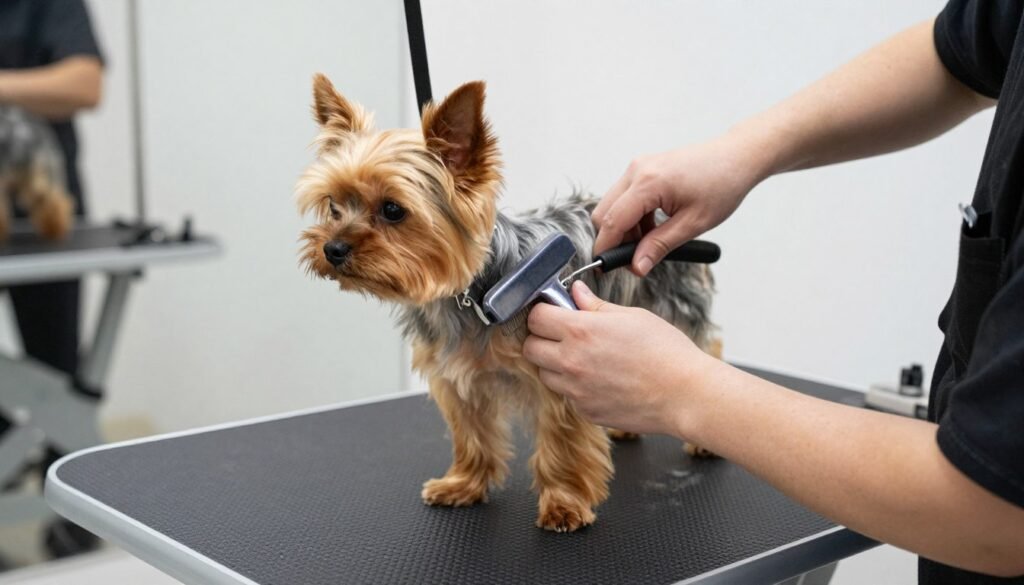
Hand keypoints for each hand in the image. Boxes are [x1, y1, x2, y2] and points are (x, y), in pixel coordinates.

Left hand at [522, 280, 715, 435]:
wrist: (685, 394)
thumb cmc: (665, 352)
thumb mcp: (631, 316)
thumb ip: (595, 306)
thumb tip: (575, 293)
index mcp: (580, 331)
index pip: (536, 318)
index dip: (543, 313)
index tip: (553, 313)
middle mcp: (571, 362)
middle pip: (530, 349)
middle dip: (541, 339)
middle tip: (563, 336)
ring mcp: (576, 391)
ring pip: (545, 375)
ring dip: (555, 365)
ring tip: (584, 359)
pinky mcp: (586, 411)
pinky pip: (567, 395)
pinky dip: (576, 387)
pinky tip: (600, 379)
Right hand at [592, 134, 764, 274]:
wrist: (737, 156)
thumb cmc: (722, 185)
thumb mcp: (693, 223)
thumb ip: (660, 245)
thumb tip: (637, 267)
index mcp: (648, 183)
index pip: (612, 221)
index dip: (606, 248)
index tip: (607, 269)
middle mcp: (637, 171)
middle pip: (604, 213)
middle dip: (614, 239)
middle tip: (636, 259)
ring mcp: (638, 167)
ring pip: (612, 205)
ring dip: (625, 229)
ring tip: (651, 243)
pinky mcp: (643, 168)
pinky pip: (625, 197)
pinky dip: (632, 216)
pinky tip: (654, 227)